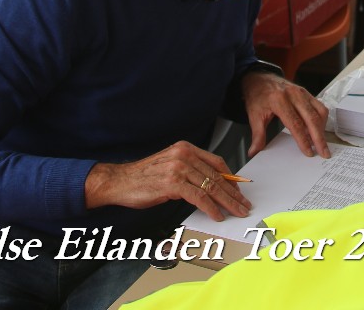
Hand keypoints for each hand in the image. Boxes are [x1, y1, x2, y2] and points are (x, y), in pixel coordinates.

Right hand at [84, 140, 250, 222]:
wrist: (120, 181)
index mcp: (185, 149)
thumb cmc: (143, 176)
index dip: (231, 178)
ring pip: (211, 187)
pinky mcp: (172, 183)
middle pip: (217, 176)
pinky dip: (210, 208)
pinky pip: (199, 197)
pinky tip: (217, 215)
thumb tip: (212, 185)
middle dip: (233, 193)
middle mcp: (184, 155)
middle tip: (244, 204)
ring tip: (236, 211)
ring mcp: (178, 168)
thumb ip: (191, 171)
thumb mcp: (171, 167)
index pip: (216, 162)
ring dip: (227, 202)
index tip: (239, 190)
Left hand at [242, 70, 330, 158]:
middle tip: (323, 152)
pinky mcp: (307, 93)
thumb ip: (257, 135)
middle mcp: (293, 95)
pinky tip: (317, 130)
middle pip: (311, 119)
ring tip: (321, 143)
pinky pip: (319, 106)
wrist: (259, 78)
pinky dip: (321, 120)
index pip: (295, 124)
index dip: (303, 140)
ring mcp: (302, 92)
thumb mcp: (254, 115)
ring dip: (322, 129)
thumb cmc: (257, 96)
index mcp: (279, 100)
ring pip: (319, 112)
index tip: (308, 152)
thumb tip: (254, 152)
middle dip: (319, 138)